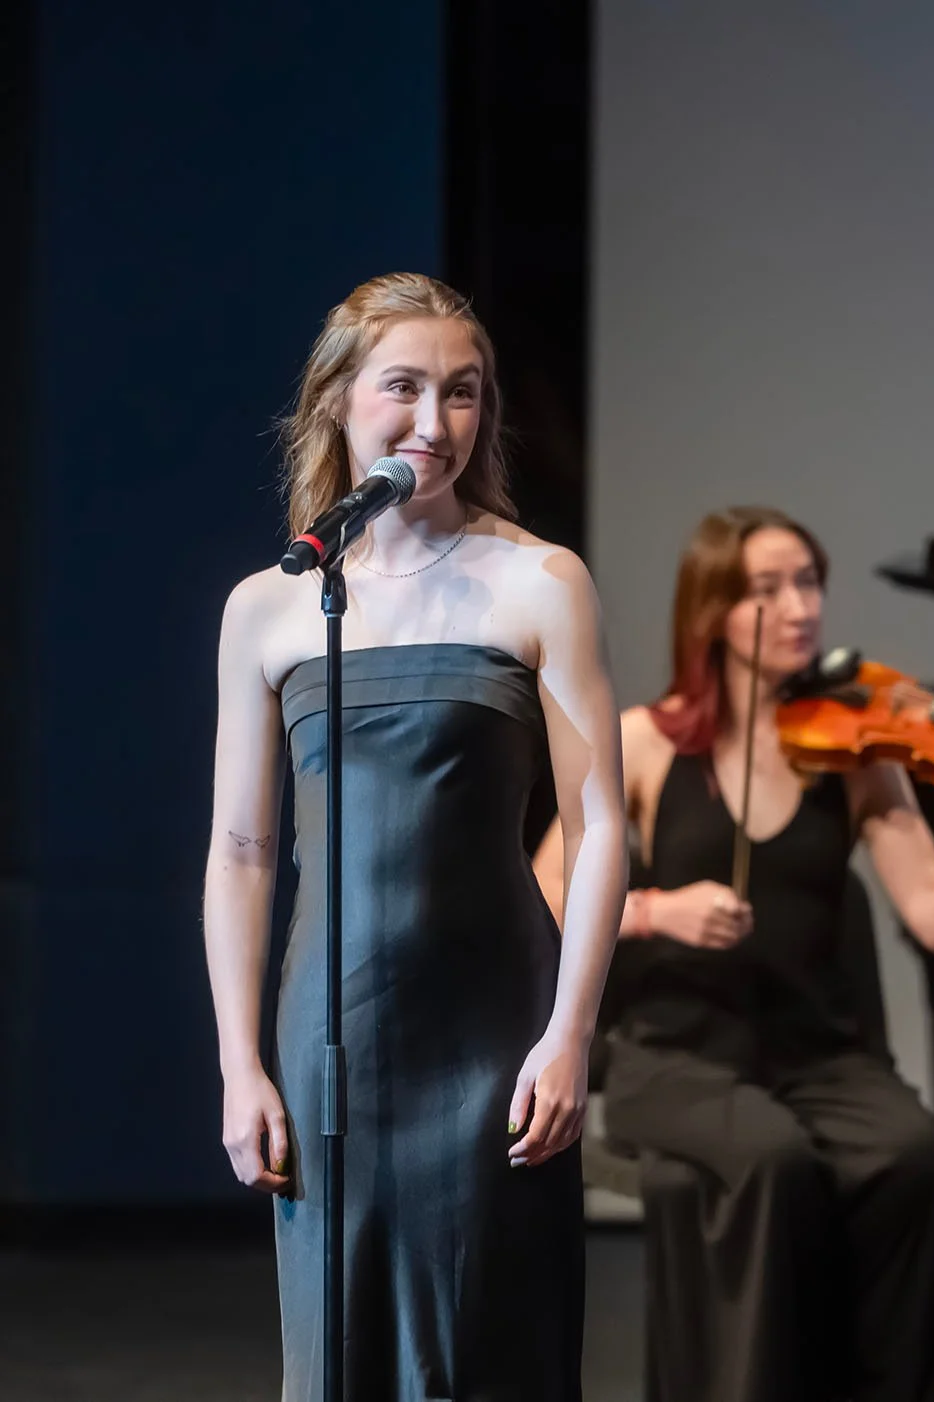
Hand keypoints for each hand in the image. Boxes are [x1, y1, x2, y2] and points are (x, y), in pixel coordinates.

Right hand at [222, 1065, 290, 1192]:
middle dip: (266, 1184)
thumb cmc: (259, 1090)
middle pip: (247, 1179)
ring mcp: (228, 1143)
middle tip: (283, 1178)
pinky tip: (263, 1162)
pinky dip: (250, 1169)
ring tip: (275, 1170)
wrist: (240, 1076)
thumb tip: (282, 1164)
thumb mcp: (277, 1115)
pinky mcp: (227, 1140)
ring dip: (258, 1178)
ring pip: (240, 1174)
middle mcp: (233, 1145)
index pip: (256, 1176)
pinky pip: (237, 1164)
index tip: (286, 1179)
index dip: (273, 1183)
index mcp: (245, 1139)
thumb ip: (279, 1142)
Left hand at [507, 1030, 588, 1168]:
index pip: (536, 1136)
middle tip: (517, 1161)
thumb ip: (518, 1104)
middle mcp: (567, 1109)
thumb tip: (513, 1128)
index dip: (523, 1149)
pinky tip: (550, 1149)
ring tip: (531, 1160)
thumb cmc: (545, 1054)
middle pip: (549, 1143)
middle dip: (531, 1155)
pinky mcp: (583, 1108)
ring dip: (546, 1154)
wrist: (571, 1041)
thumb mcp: (525, 1076)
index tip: (512, 1153)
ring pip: (562, 1142)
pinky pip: (573, 1135)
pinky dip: (561, 1146)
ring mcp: (578, 1110)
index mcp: (550, 1101)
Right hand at [652, 881, 752, 949]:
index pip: (739, 910)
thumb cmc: (688, 898)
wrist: (665, 913)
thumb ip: (726, 894)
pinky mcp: (702, 941)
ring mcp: (706, 930)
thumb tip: (742, 906)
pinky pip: (723, 945)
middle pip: (739, 925)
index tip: (746, 911)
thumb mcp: (706, 888)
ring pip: (733, 937)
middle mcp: (711, 916)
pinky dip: (731, 942)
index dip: (746, 912)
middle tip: (747, 923)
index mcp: (714, 900)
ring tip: (740, 931)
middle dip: (746, 924)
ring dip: (740, 934)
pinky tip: (731, 938)